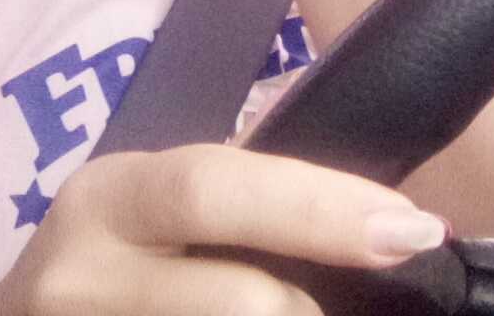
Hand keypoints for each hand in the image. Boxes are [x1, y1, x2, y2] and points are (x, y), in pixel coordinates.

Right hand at [0, 144, 448, 315]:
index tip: (410, 226)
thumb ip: (236, 190)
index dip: (320, 208)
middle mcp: (83, 274)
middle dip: (318, 301)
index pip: (218, 190)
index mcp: (109, 198)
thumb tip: (369, 190)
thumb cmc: (108, 259)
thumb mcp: (148, 206)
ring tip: (318, 310)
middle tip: (393, 268)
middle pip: (236, 301)